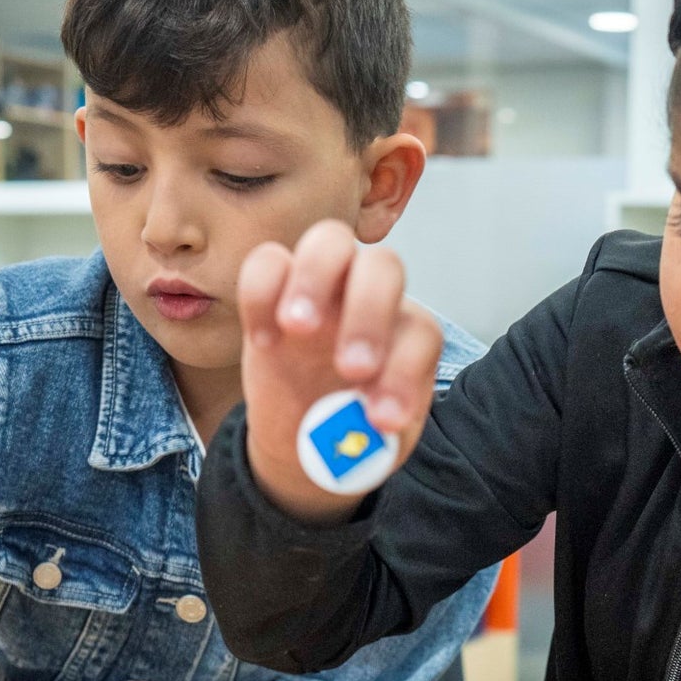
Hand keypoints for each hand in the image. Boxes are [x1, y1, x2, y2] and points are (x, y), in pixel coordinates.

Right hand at [237, 219, 441, 521]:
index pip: (419, 332)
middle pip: (383, 267)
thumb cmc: (354, 431)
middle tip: (350, 368)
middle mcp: (372, 299)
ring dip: (315, 278)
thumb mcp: (379, 440)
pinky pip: (267, 261)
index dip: (405, 373)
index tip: (382, 420)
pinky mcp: (275, 292)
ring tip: (297, 329)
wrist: (308, 438)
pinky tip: (264, 343)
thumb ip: (380, 427)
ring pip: (330, 240)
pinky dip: (261, 292)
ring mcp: (323, 288)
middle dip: (368, 313)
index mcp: (407, 336)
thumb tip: (370, 421)